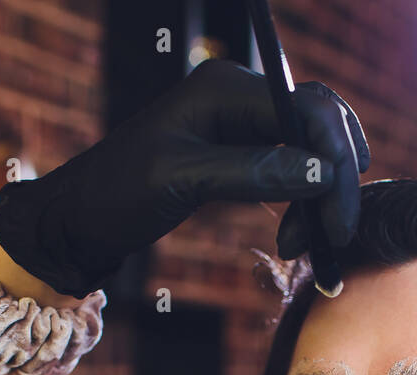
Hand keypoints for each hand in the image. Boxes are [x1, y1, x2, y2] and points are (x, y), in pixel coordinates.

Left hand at [0, 57, 371, 298]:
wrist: (78, 219)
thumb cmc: (115, 196)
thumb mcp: (180, 182)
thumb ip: (251, 172)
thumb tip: (322, 173)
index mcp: (224, 88)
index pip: (309, 110)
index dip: (337, 163)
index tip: (338, 222)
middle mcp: (237, 96)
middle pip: (320, 125)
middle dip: (335, 182)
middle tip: (333, 237)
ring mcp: (240, 123)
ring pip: (311, 148)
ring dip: (320, 196)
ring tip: (301, 243)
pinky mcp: (238, 152)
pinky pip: (291, 167)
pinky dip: (302, 201)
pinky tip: (293, 234)